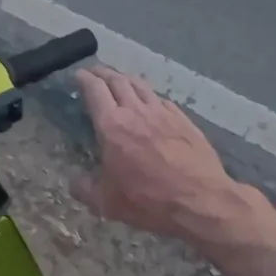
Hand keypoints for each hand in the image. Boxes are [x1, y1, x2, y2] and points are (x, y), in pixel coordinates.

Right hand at [71, 66, 238, 237]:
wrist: (200, 200)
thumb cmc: (148, 201)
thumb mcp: (106, 203)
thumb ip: (84, 189)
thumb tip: (74, 181)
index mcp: (112, 126)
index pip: (95, 90)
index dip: (84, 79)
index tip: (78, 75)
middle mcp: (136, 111)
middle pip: (118, 81)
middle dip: (104, 73)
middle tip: (95, 72)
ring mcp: (163, 113)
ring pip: (141, 86)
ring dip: (127, 79)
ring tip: (120, 79)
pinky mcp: (184, 120)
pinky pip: (162, 100)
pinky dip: (150, 96)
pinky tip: (151, 102)